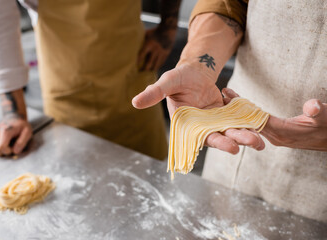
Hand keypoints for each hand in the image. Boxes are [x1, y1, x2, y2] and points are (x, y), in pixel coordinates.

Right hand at [0, 115, 31, 155]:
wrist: (14, 118)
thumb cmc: (21, 126)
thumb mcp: (27, 132)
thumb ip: (22, 142)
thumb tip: (15, 152)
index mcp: (6, 130)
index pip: (0, 146)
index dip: (7, 151)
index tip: (13, 149)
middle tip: (7, 149)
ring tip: (2, 148)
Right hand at [132, 64, 264, 153]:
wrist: (194, 72)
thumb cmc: (178, 77)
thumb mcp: (167, 82)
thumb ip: (154, 93)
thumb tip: (134, 102)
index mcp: (186, 124)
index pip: (201, 137)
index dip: (216, 142)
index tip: (231, 147)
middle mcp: (200, 127)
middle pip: (220, 137)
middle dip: (236, 140)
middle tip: (254, 143)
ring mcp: (214, 122)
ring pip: (231, 131)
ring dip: (246, 135)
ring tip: (261, 140)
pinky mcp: (224, 116)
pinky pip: (237, 121)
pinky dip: (248, 124)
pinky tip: (261, 126)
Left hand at [138, 26, 175, 70]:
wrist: (168, 29)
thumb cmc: (154, 31)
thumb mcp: (146, 34)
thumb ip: (141, 40)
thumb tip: (131, 45)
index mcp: (149, 44)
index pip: (142, 55)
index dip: (138, 62)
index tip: (134, 67)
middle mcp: (155, 49)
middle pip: (149, 63)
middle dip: (145, 69)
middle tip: (140, 73)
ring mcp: (162, 52)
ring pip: (156, 65)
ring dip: (151, 69)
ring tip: (147, 73)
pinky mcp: (166, 54)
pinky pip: (161, 63)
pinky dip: (157, 66)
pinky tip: (153, 69)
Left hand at [223, 88, 326, 150]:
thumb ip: (319, 112)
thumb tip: (312, 107)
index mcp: (283, 133)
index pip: (255, 119)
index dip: (241, 107)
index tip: (227, 95)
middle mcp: (276, 137)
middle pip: (250, 122)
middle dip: (235, 108)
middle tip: (222, 93)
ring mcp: (277, 137)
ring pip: (253, 123)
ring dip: (240, 111)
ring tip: (227, 97)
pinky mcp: (278, 135)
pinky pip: (259, 124)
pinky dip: (249, 114)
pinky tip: (241, 106)